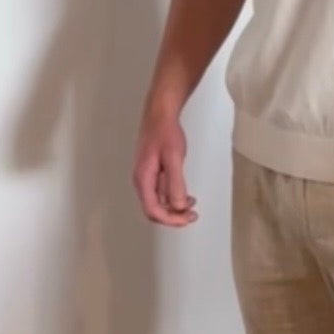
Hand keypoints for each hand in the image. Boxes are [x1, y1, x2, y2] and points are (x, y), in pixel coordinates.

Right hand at [132, 111, 198, 227]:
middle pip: (154, 210)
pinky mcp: (151, 172)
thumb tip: (179, 206)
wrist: (160, 114)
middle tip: (192, 215)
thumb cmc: (165, 132)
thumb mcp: (173, 158)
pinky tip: (185, 195)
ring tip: (192, 206)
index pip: (153, 210)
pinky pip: (160, 192)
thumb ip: (175, 184)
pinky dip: (173, 197)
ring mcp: (145, 177)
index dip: (171, 219)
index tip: (187, 218)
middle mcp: (141, 181)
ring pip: (158, 202)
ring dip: (174, 208)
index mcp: (143, 179)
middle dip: (173, 216)